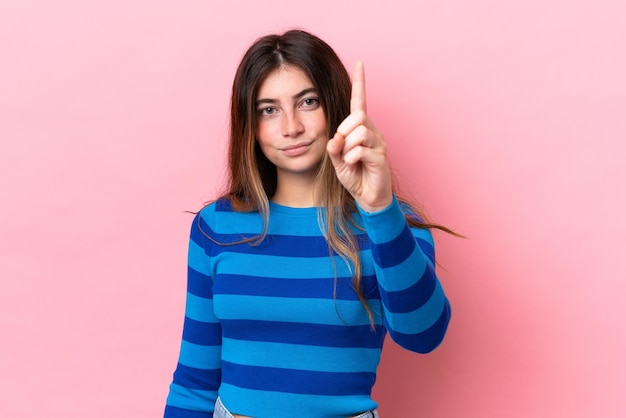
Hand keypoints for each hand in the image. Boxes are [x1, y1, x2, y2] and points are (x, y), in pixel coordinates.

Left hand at [327, 61, 392, 212]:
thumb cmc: (355, 176)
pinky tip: (354, 165)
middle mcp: (373, 132)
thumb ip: (334, 148)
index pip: (360, 101)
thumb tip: (334, 138)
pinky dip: (351, 158)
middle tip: (342, 148)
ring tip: (350, 160)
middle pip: (358, 116)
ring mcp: (379, 144)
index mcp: (361, 129)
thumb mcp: (337, 160)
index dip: (360, 83)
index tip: (359, 63)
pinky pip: (361, 149)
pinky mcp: (381, 157)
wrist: (368, 197)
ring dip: (348, 147)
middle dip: (344, 131)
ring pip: (359, 132)